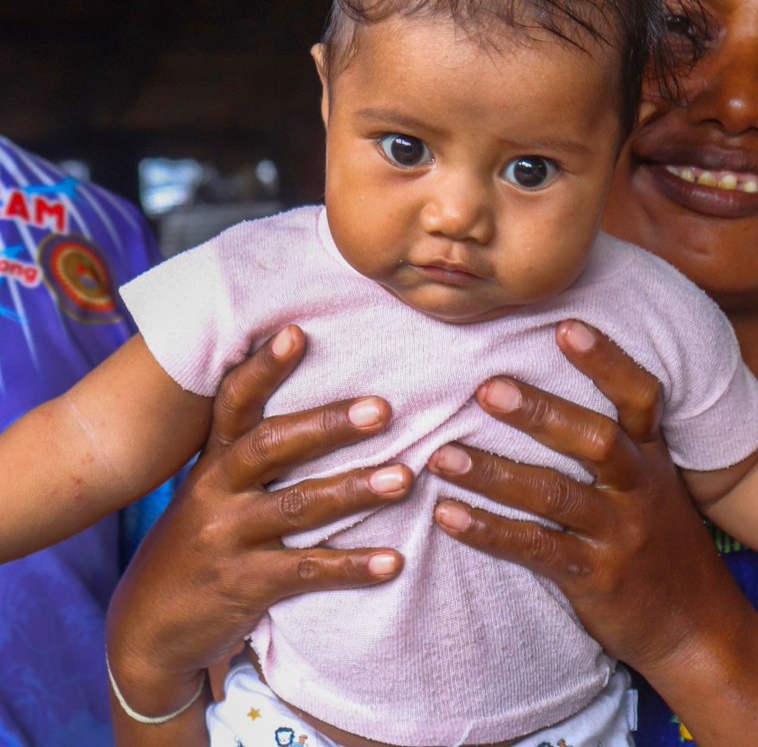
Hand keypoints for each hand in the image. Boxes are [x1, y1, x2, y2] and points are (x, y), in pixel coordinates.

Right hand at [105, 325, 410, 716]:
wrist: (146, 630)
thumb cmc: (200, 544)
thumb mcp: (212, 492)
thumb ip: (253, 453)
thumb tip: (320, 403)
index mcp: (214, 461)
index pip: (235, 403)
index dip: (263, 368)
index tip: (296, 333)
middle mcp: (215, 492)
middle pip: (272, 445)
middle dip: (328, 425)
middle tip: (383, 409)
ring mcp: (227, 539)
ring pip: (298, 506)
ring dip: (356, 490)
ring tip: (405, 477)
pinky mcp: (243, 586)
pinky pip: (305, 572)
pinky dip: (352, 566)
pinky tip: (393, 561)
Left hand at [426, 319, 740, 674]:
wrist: (698, 627)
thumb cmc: (662, 542)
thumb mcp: (655, 483)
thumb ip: (619, 443)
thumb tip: (553, 389)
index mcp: (654, 456)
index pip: (640, 397)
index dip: (608, 361)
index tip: (567, 327)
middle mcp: (640, 488)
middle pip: (596, 440)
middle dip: (540, 412)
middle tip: (486, 388)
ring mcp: (618, 534)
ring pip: (554, 496)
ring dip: (494, 474)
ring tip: (442, 456)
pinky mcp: (595, 578)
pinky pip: (537, 550)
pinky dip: (489, 532)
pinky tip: (448, 516)